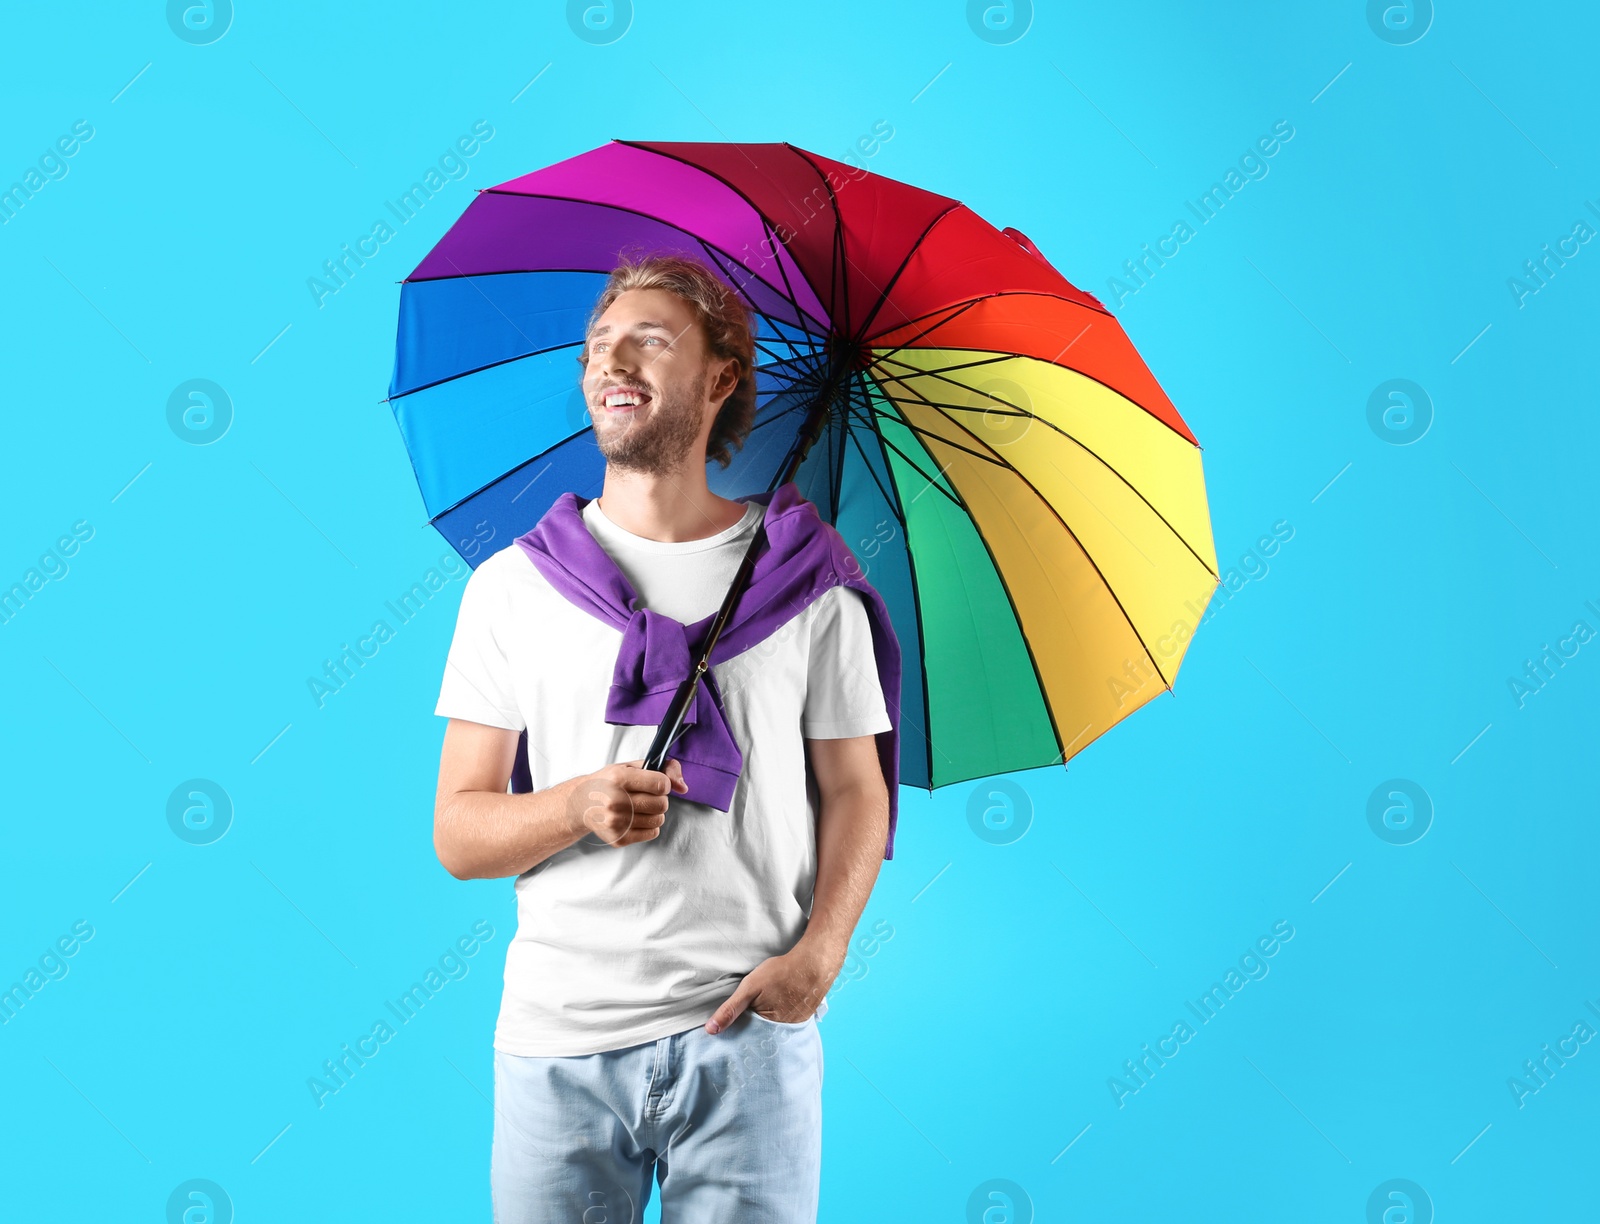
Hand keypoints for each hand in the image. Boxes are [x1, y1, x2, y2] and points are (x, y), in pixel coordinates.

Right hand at [575, 757, 686, 847]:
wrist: (581, 803)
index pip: (661, 785)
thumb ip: (663, 769)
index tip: (655, 783)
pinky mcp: (618, 839)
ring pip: (659, 819)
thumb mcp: (631, 766)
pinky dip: (649, 825)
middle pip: (662, 804)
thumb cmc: (609, 782)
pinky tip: (635, 818)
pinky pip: (652, 833)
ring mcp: (616, 823)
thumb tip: (683, 787)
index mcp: (618, 779)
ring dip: (655, 813)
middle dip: (659, 798)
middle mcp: (615, 802)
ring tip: (640, 807)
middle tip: (645, 796)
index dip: (663, 784)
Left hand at [705, 942, 838, 1033]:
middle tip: (745, 1019)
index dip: (736, 1034)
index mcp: (766, 1028)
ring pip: (772, 1032)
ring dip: (765, 1026)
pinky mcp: (801, 1020)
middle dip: (750, 1032)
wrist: (814, 964)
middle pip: (759, 1037)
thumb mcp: (750, 987)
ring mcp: (793, 1027)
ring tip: (761, 1012)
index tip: (726, 1032)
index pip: (745, 1039)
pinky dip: (778, 1020)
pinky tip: (776, 1007)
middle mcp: (780, 1034)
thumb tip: (710, 1030)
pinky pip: (784, 1026)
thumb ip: (730, 1009)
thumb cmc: (782, 973)